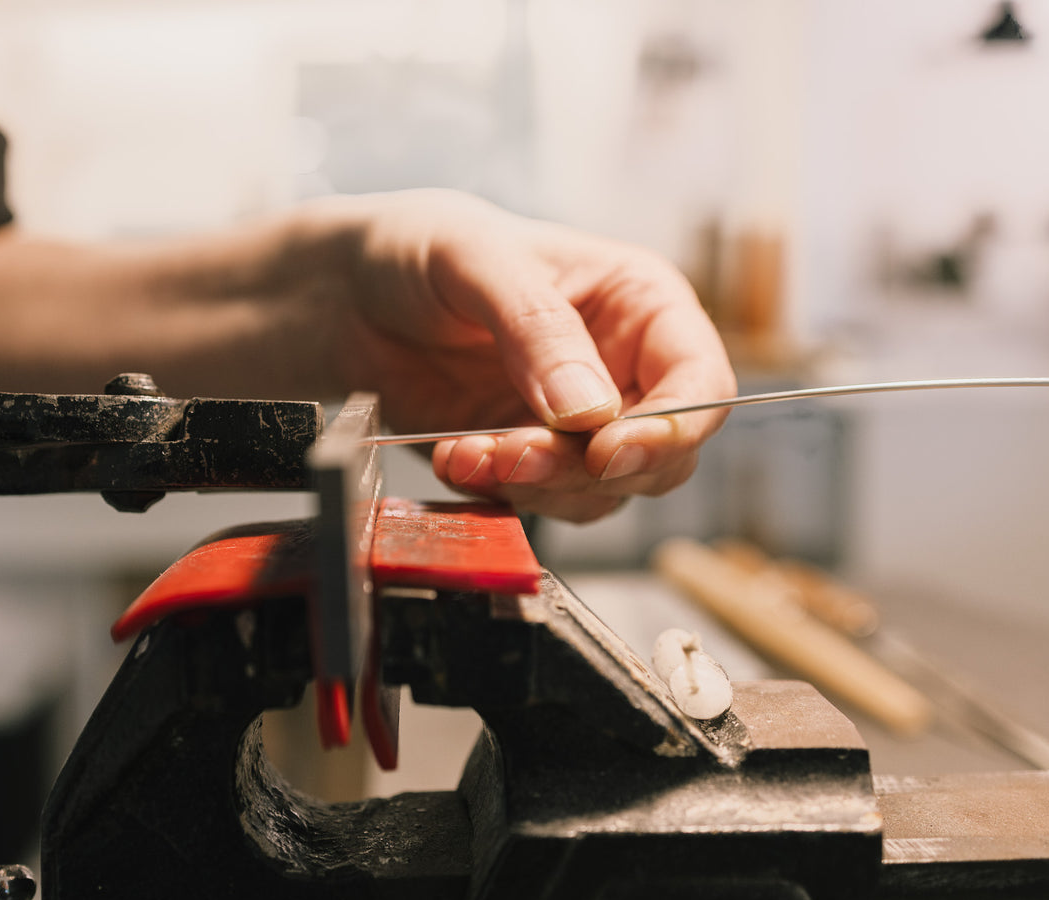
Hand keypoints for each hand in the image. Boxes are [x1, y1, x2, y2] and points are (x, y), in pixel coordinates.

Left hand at [327, 190, 736, 521]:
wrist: (348, 295)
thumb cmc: (422, 248)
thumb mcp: (478, 259)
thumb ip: (537, 328)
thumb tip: (590, 409)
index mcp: (641, 305)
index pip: (700, 384)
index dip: (670, 429)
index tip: (608, 450)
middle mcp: (624, 371)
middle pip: (660, 456)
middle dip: (587, 468)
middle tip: (513, 455)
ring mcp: (577, 426)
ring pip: (600, 491)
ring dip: (535, 485)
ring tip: (467, 451)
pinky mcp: (528, 462)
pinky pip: (539, 502)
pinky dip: (499, 492)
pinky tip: (454, 457)